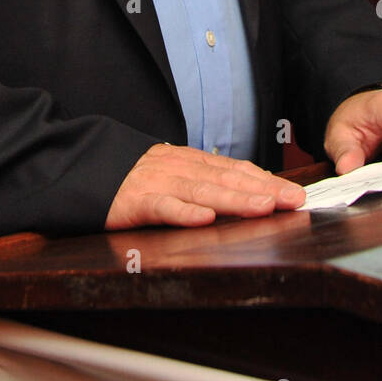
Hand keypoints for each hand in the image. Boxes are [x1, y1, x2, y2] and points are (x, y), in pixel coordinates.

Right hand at [105, 144, 304, 229]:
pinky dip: (184, 212)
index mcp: (190, 161)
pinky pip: (163, 206)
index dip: (266, 180)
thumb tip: (248, 192)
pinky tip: (204, 219)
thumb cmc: (134, 178)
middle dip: (263, 190)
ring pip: (202, 191)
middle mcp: (179, 167)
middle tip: (293, 200)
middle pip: (226, 179)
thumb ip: (205, 181)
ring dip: (235, 200)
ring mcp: (157, 182)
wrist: (87, 169)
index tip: (294, 194)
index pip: (235, 169)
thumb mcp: (173, 173)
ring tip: (263, 207)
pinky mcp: (135, 200)